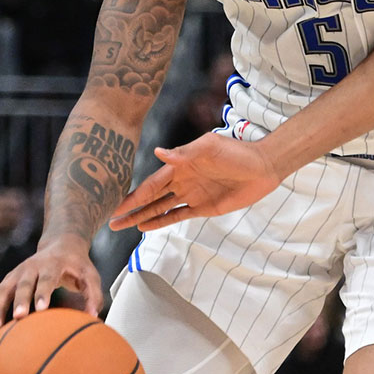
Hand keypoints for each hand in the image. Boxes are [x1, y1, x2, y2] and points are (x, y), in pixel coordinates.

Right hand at [0, 235, 101, 331]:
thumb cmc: (77, 265)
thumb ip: (94, 294)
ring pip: (3, 290)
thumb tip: (93, 316)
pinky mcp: (8, 281)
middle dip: (20, 301)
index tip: (41, 309)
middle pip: (23, 284)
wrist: (60, 245)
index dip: (42, 293)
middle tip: (19, 317)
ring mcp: (17, 273)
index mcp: (53, 264)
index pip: (47, 279)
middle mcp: (31, 267)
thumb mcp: (90, 275)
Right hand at [110, 133, 282, 231]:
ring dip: (142, 216)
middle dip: (130, 208)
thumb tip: (158, 152)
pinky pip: (178, 215)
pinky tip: (146, 226)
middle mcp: (182, 181)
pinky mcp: (204, 207)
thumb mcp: (210, 147)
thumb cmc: (237, 152)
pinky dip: (161, 221)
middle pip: (151, 198)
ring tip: (122, 225)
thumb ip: (185, 153)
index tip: (114, 205)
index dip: (133, 195)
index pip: (151, 184)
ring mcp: (192, 195)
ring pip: (160, 208)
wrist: (263, 167)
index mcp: (180, 166)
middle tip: (110, 220)